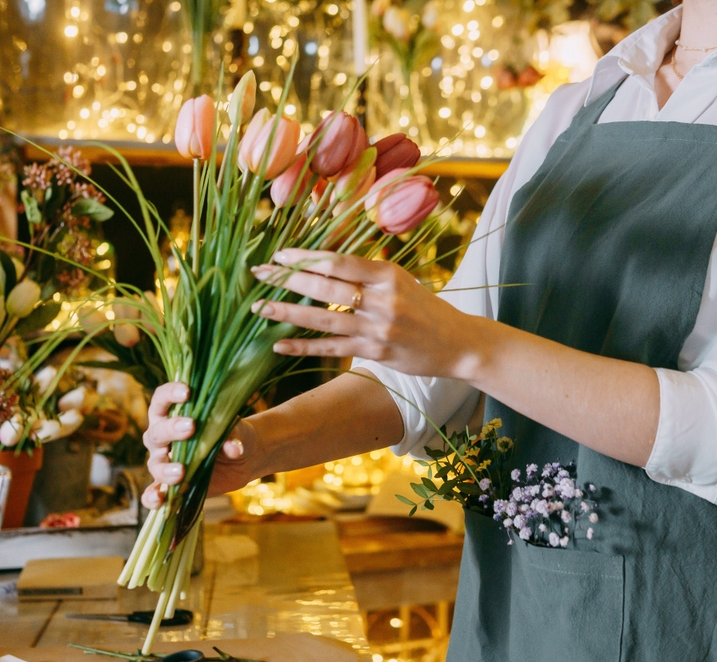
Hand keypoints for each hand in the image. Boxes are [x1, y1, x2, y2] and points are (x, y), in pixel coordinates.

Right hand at [141, 382, 260, 509]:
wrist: (243, 458)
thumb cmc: (234, 433)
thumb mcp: (238, 430)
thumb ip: (234, 434)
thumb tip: (234, 448)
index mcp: (172, 414)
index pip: (162, 399)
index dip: (170, 393)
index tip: (187, 392)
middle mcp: (162, 437)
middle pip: (157, 432)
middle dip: (171, 429)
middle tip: (190, 427)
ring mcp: (164, 462)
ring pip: (155, 464)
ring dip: (165, 468)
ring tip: (181, 471)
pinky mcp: (170, 485)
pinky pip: (154, 492)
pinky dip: (153, 498)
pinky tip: (158, 500)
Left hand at [251, 249, 476, 378]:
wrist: (458, 343)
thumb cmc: (425, 308)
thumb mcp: (400, 281)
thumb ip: (366, 274)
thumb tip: (322, 263)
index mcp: (387, 275)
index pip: (339, 262)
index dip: (306, 258)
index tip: (279, 254)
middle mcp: (382, 300)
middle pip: (326, 287)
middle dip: (288, 279)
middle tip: (258, 273)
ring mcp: (378, 329)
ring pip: (324, 319)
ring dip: (288, 313)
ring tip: (260, 308)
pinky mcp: (375, 352)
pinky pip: (332, 348)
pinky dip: (303, 347)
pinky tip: (279, 344)